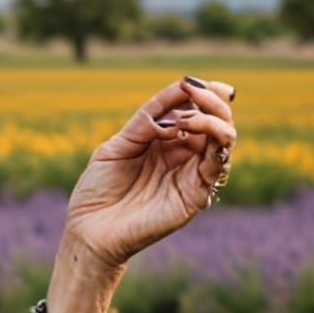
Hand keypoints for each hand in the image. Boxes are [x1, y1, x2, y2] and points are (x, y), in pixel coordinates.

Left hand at [62, 74, 237, 270]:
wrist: (89, 230)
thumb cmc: (98, 191)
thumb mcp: (118, 145)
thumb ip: (146, 121)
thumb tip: (180, 92)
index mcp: (165, 143)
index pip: (194, 111)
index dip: (199, 93)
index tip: (190, 82)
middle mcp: (183, 157)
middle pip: (216, 121)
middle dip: (211, 101)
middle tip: (195, 91)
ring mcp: (191, 175)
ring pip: (224, 139)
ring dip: (213, 118)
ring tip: (187, 116)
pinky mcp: (195, 195)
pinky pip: (217, 164)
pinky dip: (213, 141)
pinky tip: (189, 129)